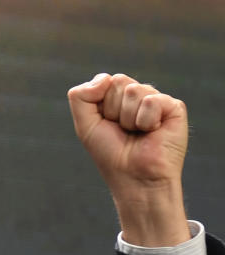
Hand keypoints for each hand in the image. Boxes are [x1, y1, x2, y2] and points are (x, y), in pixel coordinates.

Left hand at [67, 73, 190, 246]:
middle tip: (123, 130)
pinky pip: (151, 101)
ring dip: (128, 118)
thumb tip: (105, 77)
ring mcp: (156, 100)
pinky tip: (153, 132)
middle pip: (118, 82)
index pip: (105, 81)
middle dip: (113, 110)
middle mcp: (138, 95)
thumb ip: (81, 97)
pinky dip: (146, 121)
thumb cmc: (111, 153)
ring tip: (137, 133)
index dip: (100, 104)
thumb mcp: (85, 124)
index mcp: (117, 97)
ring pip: (133, 91)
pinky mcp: (174, 108)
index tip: (106, 124)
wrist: (133, 177)